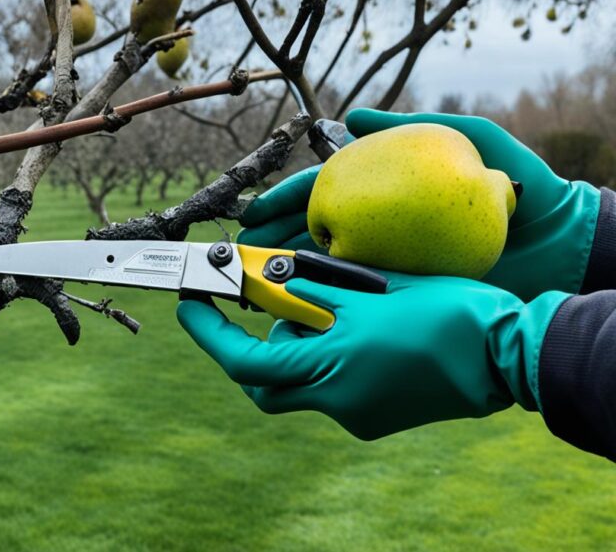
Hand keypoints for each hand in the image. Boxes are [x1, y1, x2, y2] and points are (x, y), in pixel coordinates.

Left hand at [177, 273, 567, 439]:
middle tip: (267, 306)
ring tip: (335, 306)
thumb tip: (264, 280)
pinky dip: (329, 356)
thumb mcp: (368, 290)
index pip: (243, 361)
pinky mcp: (376, 418)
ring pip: (300, 382)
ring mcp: (356, 416)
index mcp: (327, 371)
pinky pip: (332, 388)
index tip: (190, 304)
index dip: (208, 333)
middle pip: (265, 382)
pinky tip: (360, 328)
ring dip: (300, 344)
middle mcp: (334, 403)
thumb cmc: (443, 313)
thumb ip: (311, 291)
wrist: (508, 354)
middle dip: (252, 347)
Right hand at [238, 109, 600, 299]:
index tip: (252, 212)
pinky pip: (361, 294)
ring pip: (327, 266)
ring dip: (288, 272)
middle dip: (271, 241)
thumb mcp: (467, 135)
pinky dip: (328, 298)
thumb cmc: (517, 182)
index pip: (321, 192)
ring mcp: (392, 260)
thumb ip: (409, 121)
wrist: (554, 237)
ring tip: (255, 281)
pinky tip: (300, 306)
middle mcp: (383, 225)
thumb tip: (349, 116)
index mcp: (386, 190)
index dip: (283, 201)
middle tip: (238, 251)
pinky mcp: (409, 289)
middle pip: (313, 231)